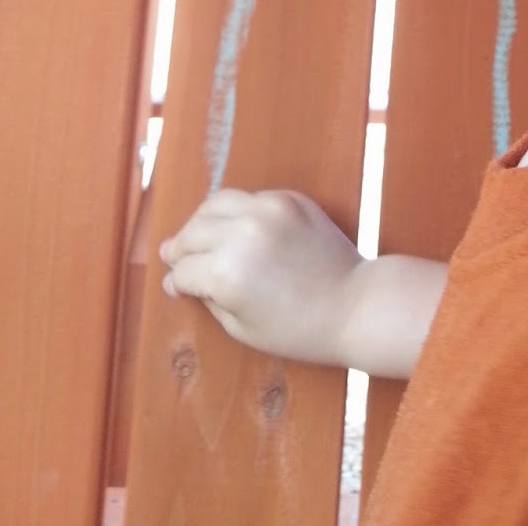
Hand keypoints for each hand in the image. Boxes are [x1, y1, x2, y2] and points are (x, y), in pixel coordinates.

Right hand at [159, 188, 362, 364]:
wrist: (353, 303)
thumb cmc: (297, 329)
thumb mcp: (241, 327)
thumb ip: (206, 298)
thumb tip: (178, 280)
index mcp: (226, 272)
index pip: (183, 271)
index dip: (176, 282)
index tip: (175, 287)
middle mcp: (242, 233)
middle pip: (192, 232)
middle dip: (180, 248)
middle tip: (174, 257)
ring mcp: (267, 210)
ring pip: (215, 204)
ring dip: (201, 222)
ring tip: (197, 237)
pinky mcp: (288, 198)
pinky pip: (248, 198)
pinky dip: (235, 212)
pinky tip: (235, 228)